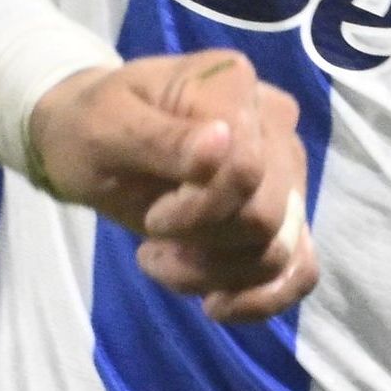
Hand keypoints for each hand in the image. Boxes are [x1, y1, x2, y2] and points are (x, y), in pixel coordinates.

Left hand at [26, 52, 316, 323]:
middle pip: (268, 216)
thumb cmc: (93, 126)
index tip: (154, 215)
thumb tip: (221, 143)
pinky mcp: (283, 215)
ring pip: (281, 250)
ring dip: (218, 275)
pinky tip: (215, 305)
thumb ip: (163, 138)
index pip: (248, 169)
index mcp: (234, 85)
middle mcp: (274, 125)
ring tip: (162, 262)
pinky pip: (300, 269)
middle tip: (152, 236)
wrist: (90, 141)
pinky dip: (263, 299)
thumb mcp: (107, 126)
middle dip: (205, 244)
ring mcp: (286, 171)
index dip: (200, 209)